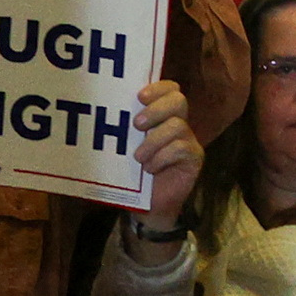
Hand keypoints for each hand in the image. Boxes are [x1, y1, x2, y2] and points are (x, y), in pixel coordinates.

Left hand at [133, 77, 200, 221]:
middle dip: (156, 109)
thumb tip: (101, 114)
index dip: (159, 88)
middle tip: (137, 125)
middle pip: (178, 100)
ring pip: (177, 125)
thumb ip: (123, 132)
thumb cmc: (134, 176)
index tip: (139, 96)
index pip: (170, 90)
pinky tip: (150, 169)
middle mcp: (179, 124)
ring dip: (153, 141)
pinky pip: (181, 148)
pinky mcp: (194, 158)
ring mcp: (189, 140)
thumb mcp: (126, 150)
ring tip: (138, 158)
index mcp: (163, 117)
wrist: (149, 207)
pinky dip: (161, 158)